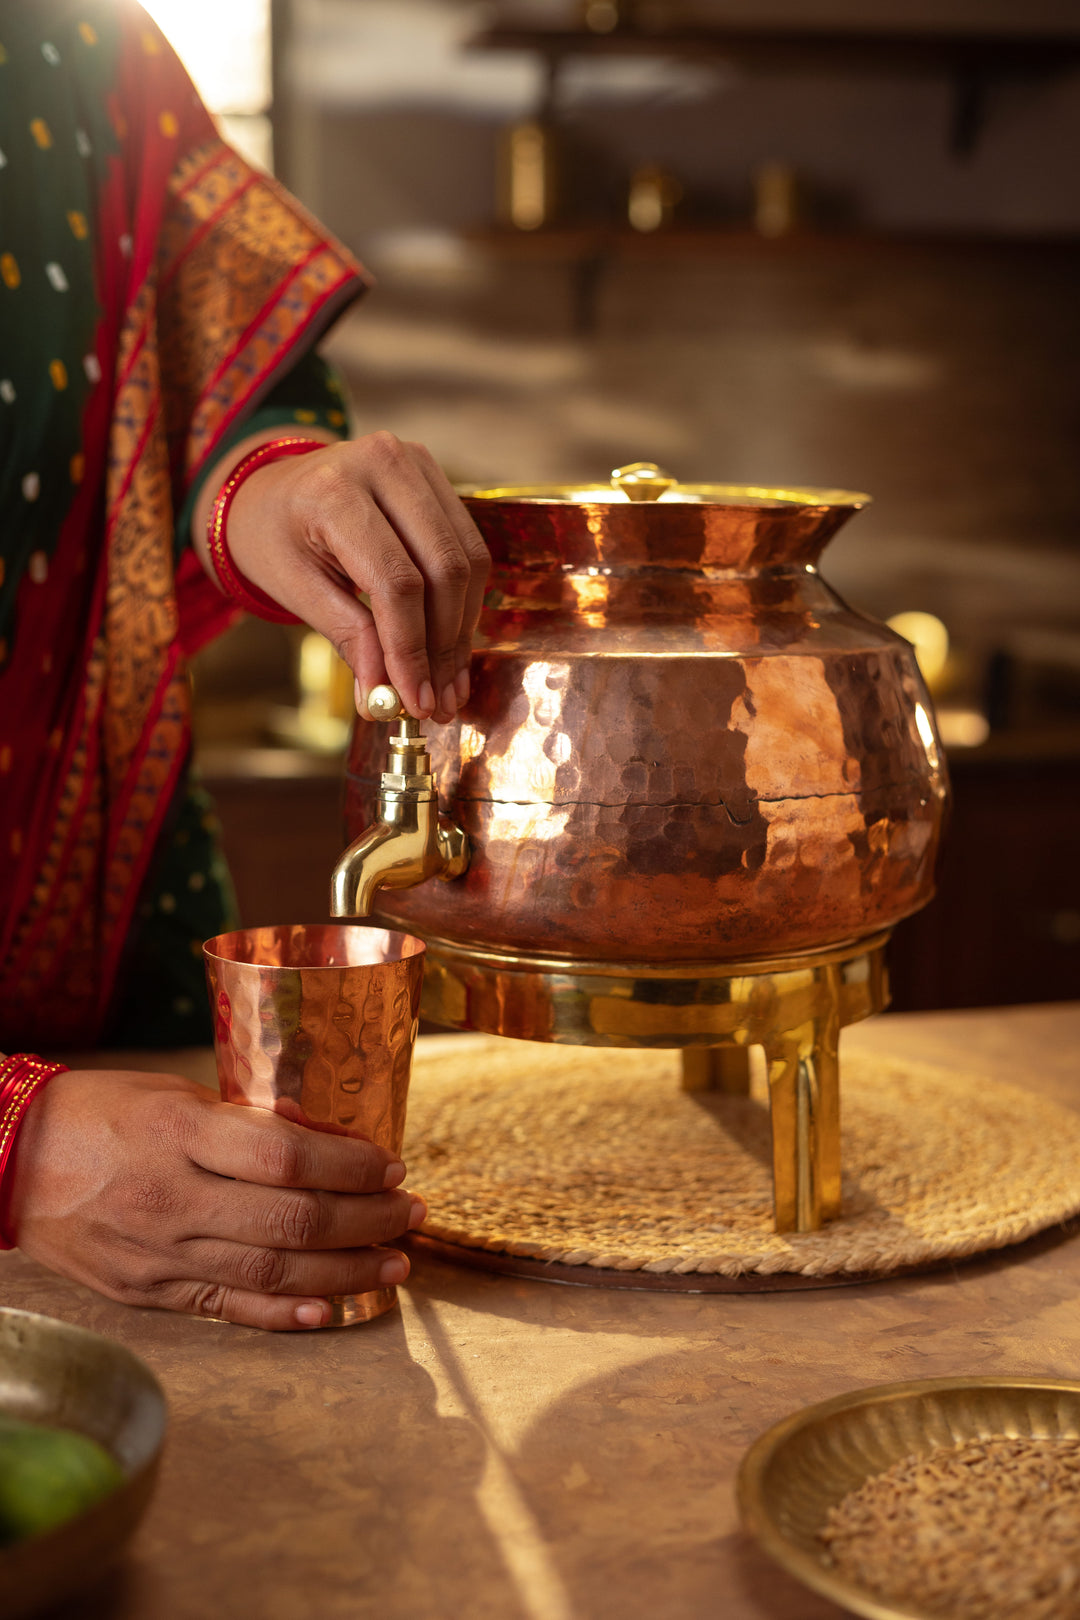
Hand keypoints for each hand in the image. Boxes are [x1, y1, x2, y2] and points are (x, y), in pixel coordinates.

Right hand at [8, 1069, 426, 1330]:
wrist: (12, 1163)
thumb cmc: (104, 1113)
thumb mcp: (179, 1093)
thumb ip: (253, 1123)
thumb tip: (333, 1140)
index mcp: (180, 1132)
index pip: (287, 1158)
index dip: (351, 1165)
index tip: (391, 1165)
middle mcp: (171, 1198)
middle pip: (292, 1223)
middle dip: (367, 1221)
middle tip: (410, 1214)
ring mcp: (158, 1253)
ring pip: (271, 1275)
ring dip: (346, 1272)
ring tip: (395, 1263)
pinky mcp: (147, 1292)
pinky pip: (228, 1309)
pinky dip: (286, 1313)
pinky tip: (332, 1307)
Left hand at [196, 430, 489, 724]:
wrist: (270, 488)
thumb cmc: (272, 537)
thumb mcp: (294, 589)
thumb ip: (346, 637)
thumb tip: (384, 697)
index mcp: (334, 490)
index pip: (396, 582)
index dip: (411, 649)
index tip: (416, 701)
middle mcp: (384, 463)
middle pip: (444, 569)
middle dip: (445, 647)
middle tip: (440, 703)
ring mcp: (416, 463)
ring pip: (468, 560)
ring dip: (462, 631)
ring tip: (449, 685)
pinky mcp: (435, 477)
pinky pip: (468, 548)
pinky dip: (464, 603)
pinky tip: (451, 646)